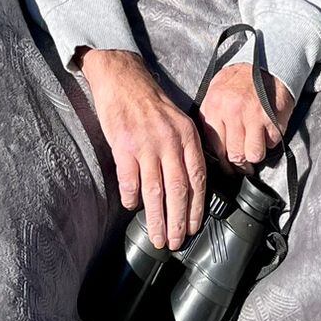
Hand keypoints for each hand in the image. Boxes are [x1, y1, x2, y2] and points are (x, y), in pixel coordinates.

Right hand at [78, 48, 206, 249]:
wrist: (123, 78)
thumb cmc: (150, 102)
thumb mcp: (177, 120)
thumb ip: (184, 148)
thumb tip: (189, 186)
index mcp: (187, 135)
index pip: (197, 178)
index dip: (196, 207)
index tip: (194, 227)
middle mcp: (169, 141)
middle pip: (178, 190)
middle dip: (178, 221)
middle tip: (175, 242)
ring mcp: (146, 144)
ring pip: (155, 192)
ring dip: (156, 219)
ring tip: (157, 238)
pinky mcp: (123, 146)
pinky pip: (130, 181)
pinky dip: (131, 198)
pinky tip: (131, 207)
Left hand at [198, 62, 294, 168]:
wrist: (266, 61)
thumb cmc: (239, 79)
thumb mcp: (215, 91)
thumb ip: (210, 117)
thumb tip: (209, 147)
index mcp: (215, 107)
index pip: (216, 148)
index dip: (224, 162)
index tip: (229, 165)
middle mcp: (233, 112)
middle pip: (235, 156)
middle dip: (240, 162)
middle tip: (244, 161)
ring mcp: (254, 116)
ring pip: (254, 155)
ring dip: (256, 153)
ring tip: (256, 144)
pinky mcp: (274, 118)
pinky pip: (272, 143)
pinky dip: (270, 140)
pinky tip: (267, 129)